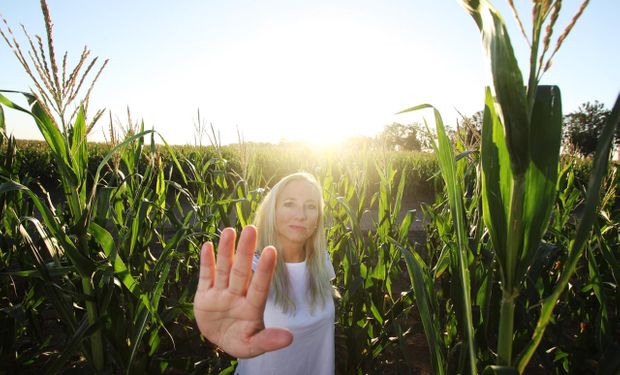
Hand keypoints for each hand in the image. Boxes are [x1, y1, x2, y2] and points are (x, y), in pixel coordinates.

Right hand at [193, 225, 292, 357]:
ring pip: (224, 268)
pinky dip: (206, 262)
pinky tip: (208, 245)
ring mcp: (220, 293)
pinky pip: (206, 276)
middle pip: (241, 271)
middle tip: (251, 229)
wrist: (219, 341)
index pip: (259, 286)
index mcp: (251, 307)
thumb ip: (269, 341)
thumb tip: (289, 338)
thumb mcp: (253, 346)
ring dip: (225, 250)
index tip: (271, 250)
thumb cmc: (241, 341)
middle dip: (245, 251)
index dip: (265, 269)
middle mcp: (237, 295)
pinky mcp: (205, 295)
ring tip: (230, 230)